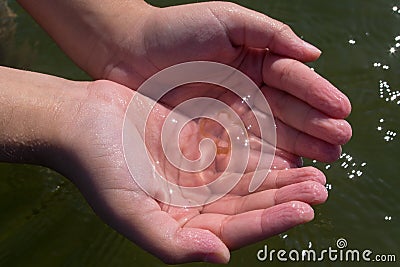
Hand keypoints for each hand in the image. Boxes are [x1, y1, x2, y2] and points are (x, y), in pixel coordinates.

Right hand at [52, 80, 327, 263]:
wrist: (83, 121)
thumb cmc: (99, 168)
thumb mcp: (129, 211)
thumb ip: (171, 243)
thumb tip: (219, 257)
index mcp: (180, 225)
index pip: (234, 230)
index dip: (270, 222)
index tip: (304, 210)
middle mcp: (193, 204)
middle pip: (248, 206)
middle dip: (285, 199)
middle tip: (321, 188)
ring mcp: (196, 175)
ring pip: (248, 181)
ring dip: (280, 178)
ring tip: (315, 174)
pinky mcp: (197, 148)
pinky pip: (236, 154)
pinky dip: (261, 155)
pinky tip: (285, 152)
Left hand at [101, 2, 351, 161]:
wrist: (130, 53)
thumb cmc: (176, 30)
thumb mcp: (227, 20)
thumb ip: (271, 34)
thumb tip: (314, 53)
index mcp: (256, 62)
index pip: (293, 81)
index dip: (317, 95)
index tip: (342, 110)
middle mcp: (248, 91)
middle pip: (288, 111)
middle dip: (315, 126)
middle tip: (341, 141)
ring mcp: (231, 115)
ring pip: (271, 133)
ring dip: (299, 148)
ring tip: (325, 161)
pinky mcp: (211, 135)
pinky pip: (243, 149)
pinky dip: (266, 160)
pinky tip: (287, 170)